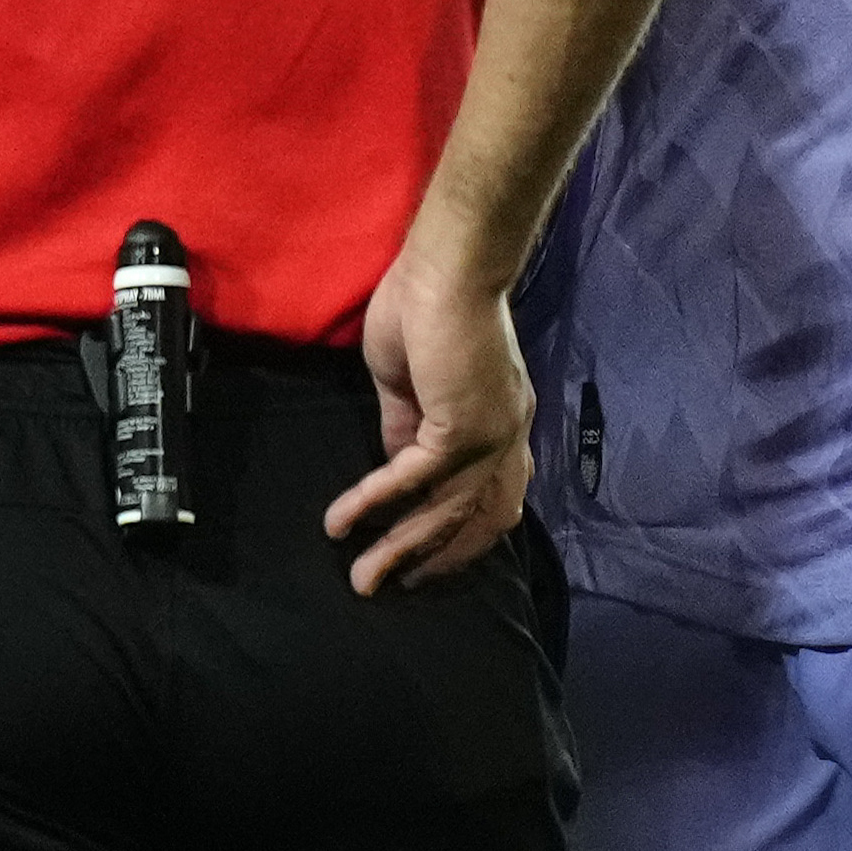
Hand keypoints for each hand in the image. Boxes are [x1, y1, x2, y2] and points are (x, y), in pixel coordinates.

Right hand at [327, 241, 535, 593]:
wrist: (448, 264)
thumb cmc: (426, 304)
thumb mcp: (409, 381)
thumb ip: (405, 425)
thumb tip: (392, 464)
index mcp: (502, 422)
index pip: (494, 496)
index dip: (462, 535)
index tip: (424, 560)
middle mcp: (509, 437)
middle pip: (479, 520)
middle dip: (437, 559)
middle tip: (395, 586)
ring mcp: (492, 435)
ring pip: (448, 511)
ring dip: (403, 548)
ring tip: (361, 577)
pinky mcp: (461, 426)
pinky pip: (414, 477)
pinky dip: (377, 501)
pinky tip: (342, 519)